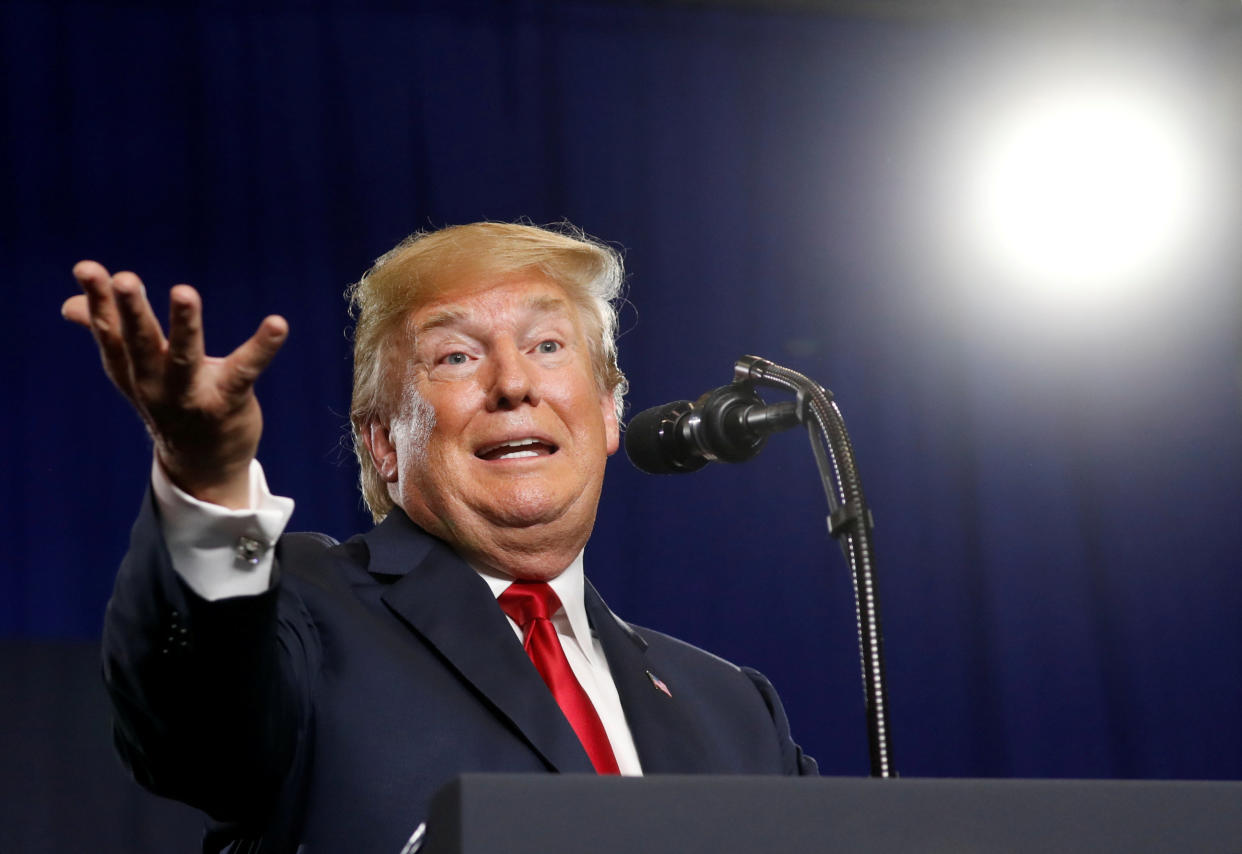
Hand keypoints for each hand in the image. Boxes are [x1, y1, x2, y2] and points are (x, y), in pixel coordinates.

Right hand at [62, 261, 288, 507]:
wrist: (203, 466)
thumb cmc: (170, 404)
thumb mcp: (136, 372)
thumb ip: (111, 335)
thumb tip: (69, 306)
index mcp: (130, 371)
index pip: (109, 333)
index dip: (97, 301)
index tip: (86, 268)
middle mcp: (154, 384)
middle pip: (139, 343)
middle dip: (131, 311)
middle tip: (125, 278)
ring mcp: (191, 395)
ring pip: (184, 357)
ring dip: (184, 325)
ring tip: (184, 292)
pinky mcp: (228, 401)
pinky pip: (246, 370)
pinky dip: (263, 346)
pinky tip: (277, 323)